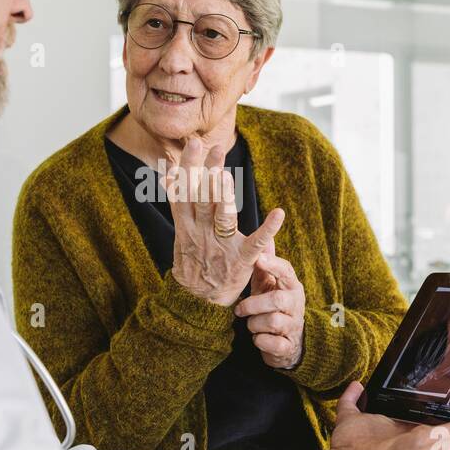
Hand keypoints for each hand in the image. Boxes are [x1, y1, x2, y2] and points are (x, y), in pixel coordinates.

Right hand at [165, 136, 283, 305]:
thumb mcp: (180, 235)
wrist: (196, 306)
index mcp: (187, 226)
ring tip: (227, 177)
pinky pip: (257, 242)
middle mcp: (202, 233)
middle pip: (203, 198)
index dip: (189, 168)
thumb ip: (180, 205)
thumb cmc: (193, 266)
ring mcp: (221, 246)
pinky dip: (268, 229)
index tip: (193, 144)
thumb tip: (171, 175)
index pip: (186, 192)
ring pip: (221, 217)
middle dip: (207, 172)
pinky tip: (278, 213)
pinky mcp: (241, 260)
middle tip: (213, 146)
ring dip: (223, 197)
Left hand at [234, 249, 304, 369]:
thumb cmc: (273, 308)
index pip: (286, 271)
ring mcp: (294, 326)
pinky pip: (272, 343)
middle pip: (277, 299)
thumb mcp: (269, 286)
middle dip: (254, 304)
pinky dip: (260, 341)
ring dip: (254, 324)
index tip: (258, 259)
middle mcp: (296, 305)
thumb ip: (265, 266)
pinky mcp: (288, 346)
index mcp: (292, 287)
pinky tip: (258, 338)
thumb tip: (264, 238)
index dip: (273, 264)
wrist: (288, 343)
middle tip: (239, 310)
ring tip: (251, 324)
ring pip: (272, 321)